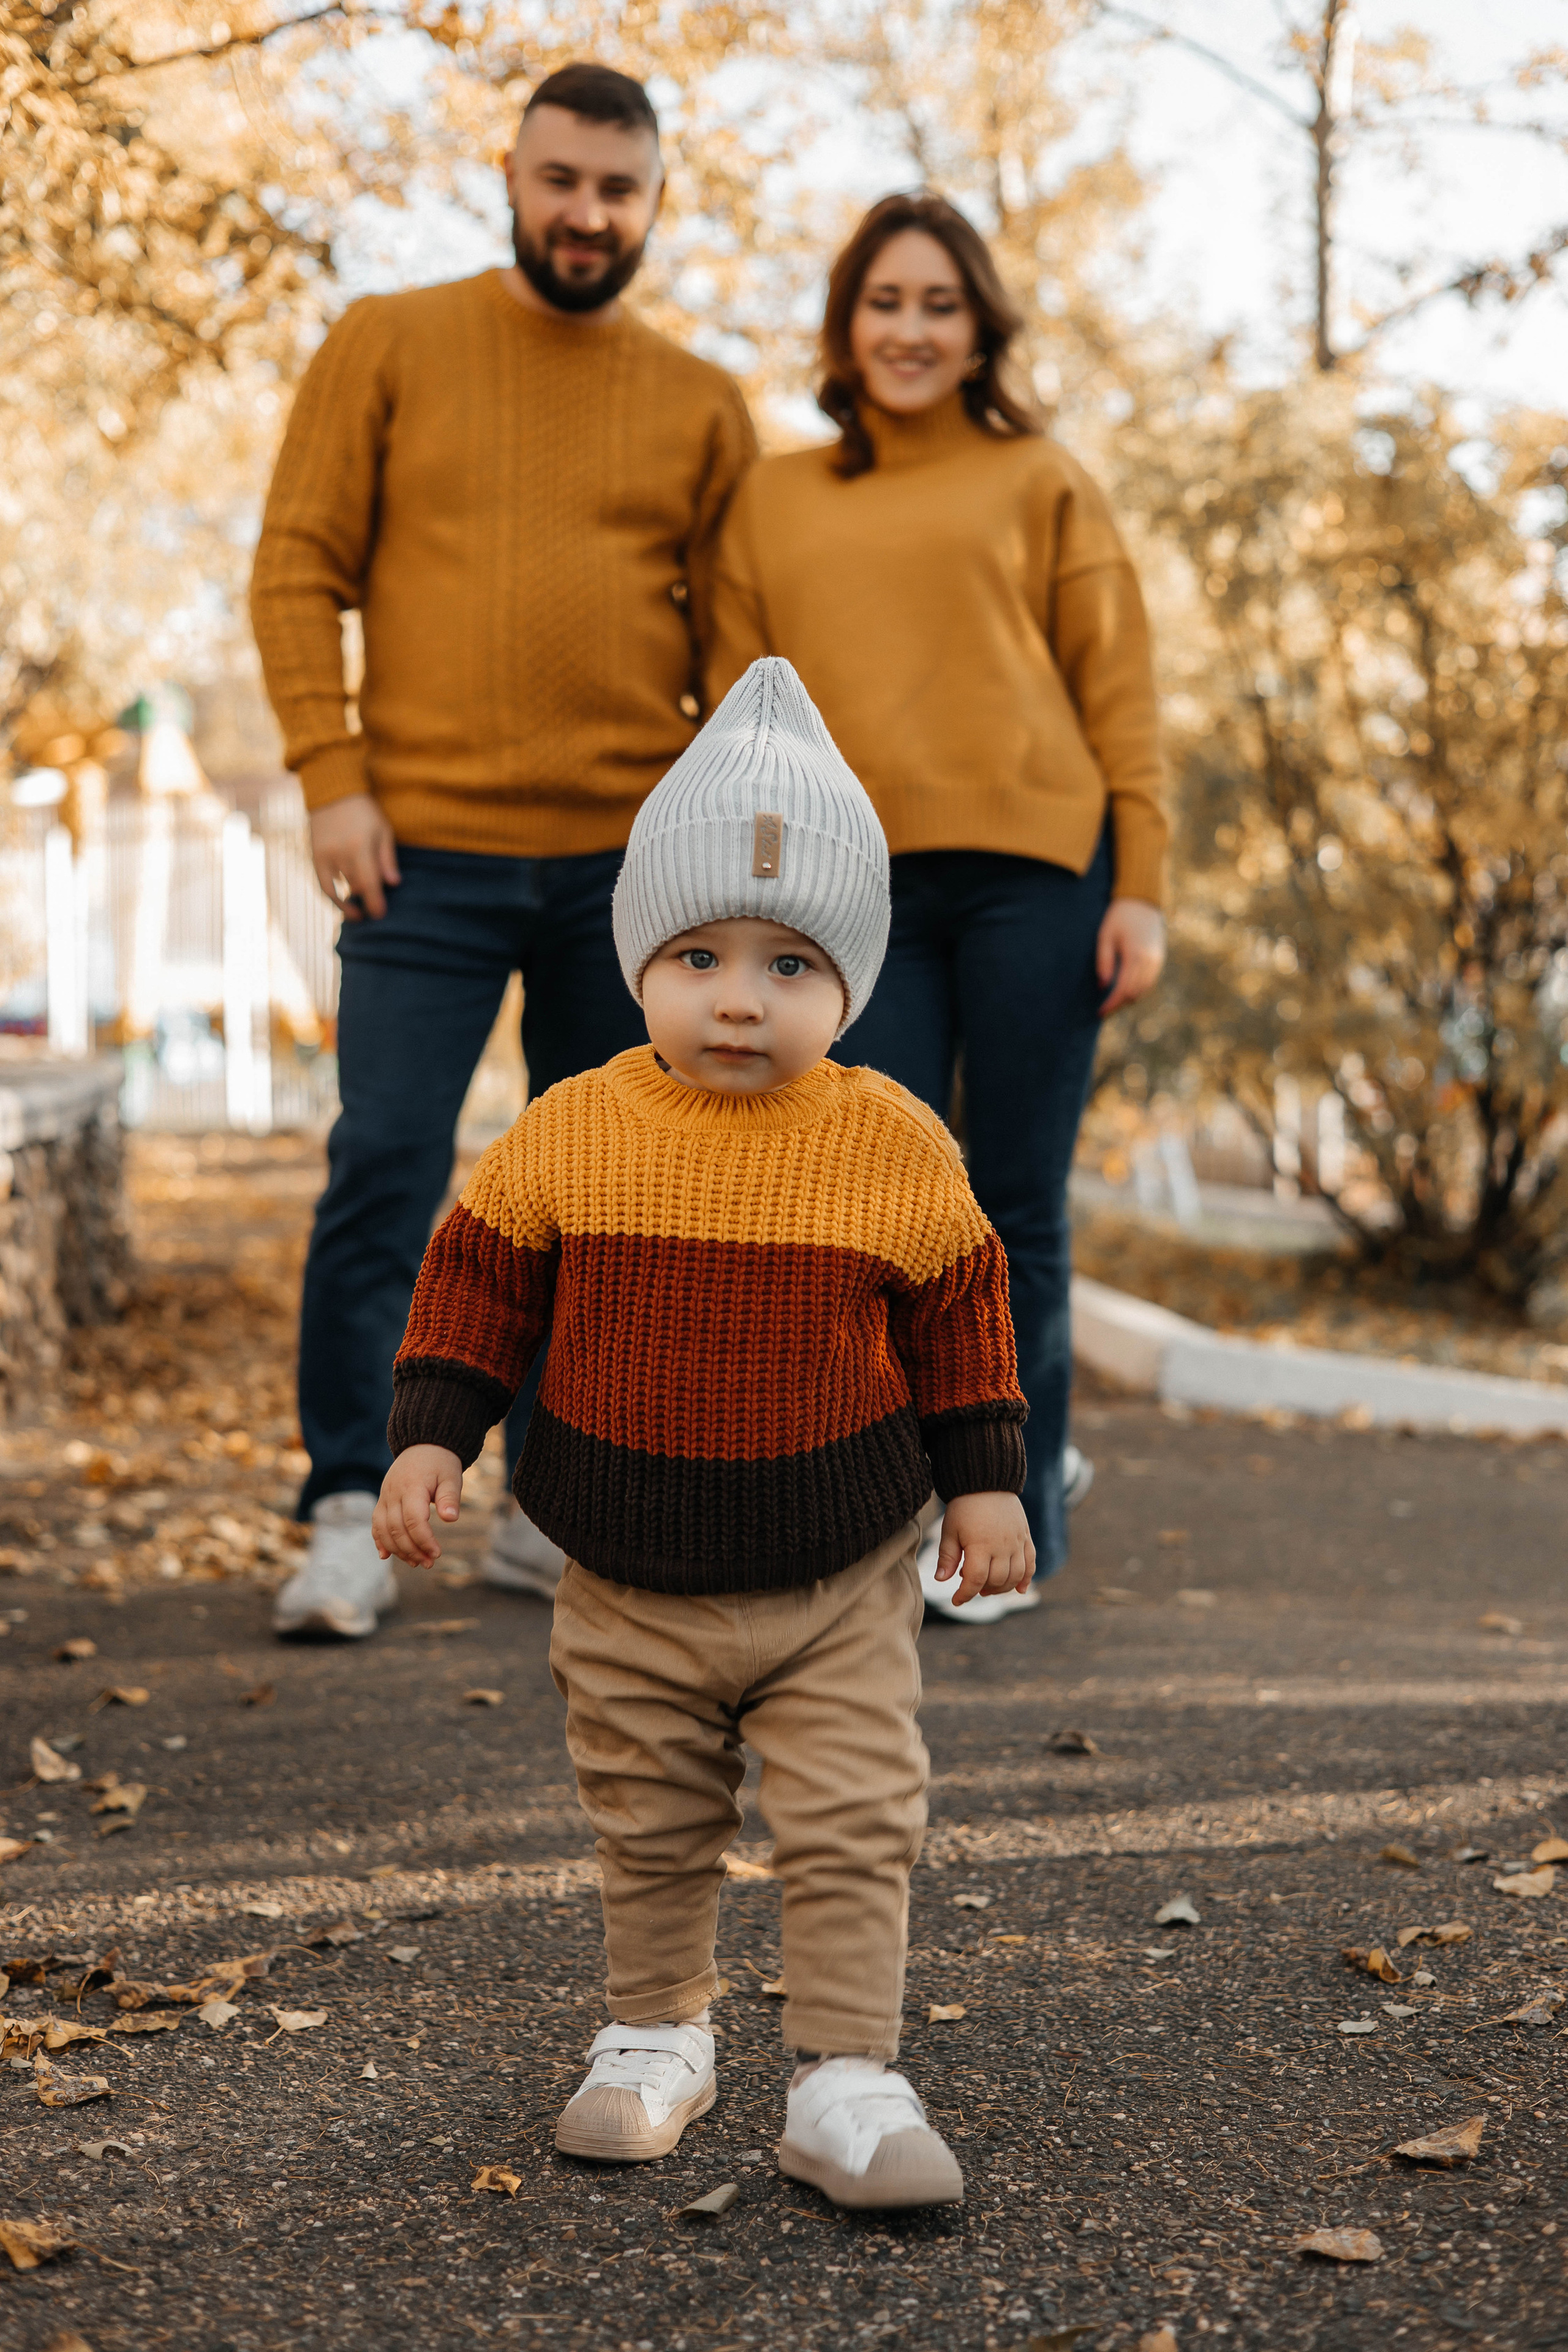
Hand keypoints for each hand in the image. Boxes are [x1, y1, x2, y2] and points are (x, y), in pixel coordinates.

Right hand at [309, 793, 400, 920]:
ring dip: (351, 898)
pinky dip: (333, 897)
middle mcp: (340, 853)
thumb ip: (387, 858)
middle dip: (367, 896)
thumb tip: (393, 884)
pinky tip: (343, 904)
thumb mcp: (383, 830)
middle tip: (375, 904)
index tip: (380, 915)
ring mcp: (325, 855)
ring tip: (358, 910)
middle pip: (356, 886)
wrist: (332, 793)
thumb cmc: (364, 812)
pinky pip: (323, 885)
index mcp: (360, 846)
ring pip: (340, 887)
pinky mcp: (315, 856)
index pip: (369, 882)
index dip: (375, 902)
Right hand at [374, 1445, 462, 1566]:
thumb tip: (451, 1519)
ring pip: (383, 1530)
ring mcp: (385, 1497)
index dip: (424, 1540)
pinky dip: (380, 1541)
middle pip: (397, 1529)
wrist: (423, 1445)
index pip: (413, 1520)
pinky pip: (376, 1524)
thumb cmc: (440, 1463)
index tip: (437, 1554)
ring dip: (398, 1550)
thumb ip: (450, 1498)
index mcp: (412, 1487)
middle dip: (412, 1550)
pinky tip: (386, 1556)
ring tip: (416, 1562)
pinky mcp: (382, 1501)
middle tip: (429, 1563)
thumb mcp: (451, 1476)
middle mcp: (393, 1493)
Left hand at [935, 1491, 1034, 1606]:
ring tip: (988, 1588)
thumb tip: (940, 1580)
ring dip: (1002, 1588)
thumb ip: (947, 1557)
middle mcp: (1002, 1546)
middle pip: (997, 1580)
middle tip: (971, 1587)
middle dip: (982, 1590)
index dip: (965, 1594)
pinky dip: (1027, 1578)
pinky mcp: (1025, 1537)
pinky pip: (1031, 1563)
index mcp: (980, 1545)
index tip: (956, 1601)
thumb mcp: (950, 1530)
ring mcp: (1016, 1542)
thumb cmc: (964, 1506)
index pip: (976, 1580)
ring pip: (1016, 1576)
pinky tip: (1020, 1589)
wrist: (987, 1482)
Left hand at [1096, 897, 1165, 1014]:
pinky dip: (1138, 989)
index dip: (1112, 1003)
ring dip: (1129, 999)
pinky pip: (1150, 981)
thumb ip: (1104, 961)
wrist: (1142, 901)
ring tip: (1113, 1002)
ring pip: (1144, 990)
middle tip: (1104, 1010)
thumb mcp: (1105, 936)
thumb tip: (1103, 986)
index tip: (1100, 1011)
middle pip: (1135, 993)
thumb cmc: (1119, 917)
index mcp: (1135, 955)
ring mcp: (1157, 960)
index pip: (1124, 989)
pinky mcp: (1160, 958)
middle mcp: (1150, 960)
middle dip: (1119, 1004)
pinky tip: (1125, 990)